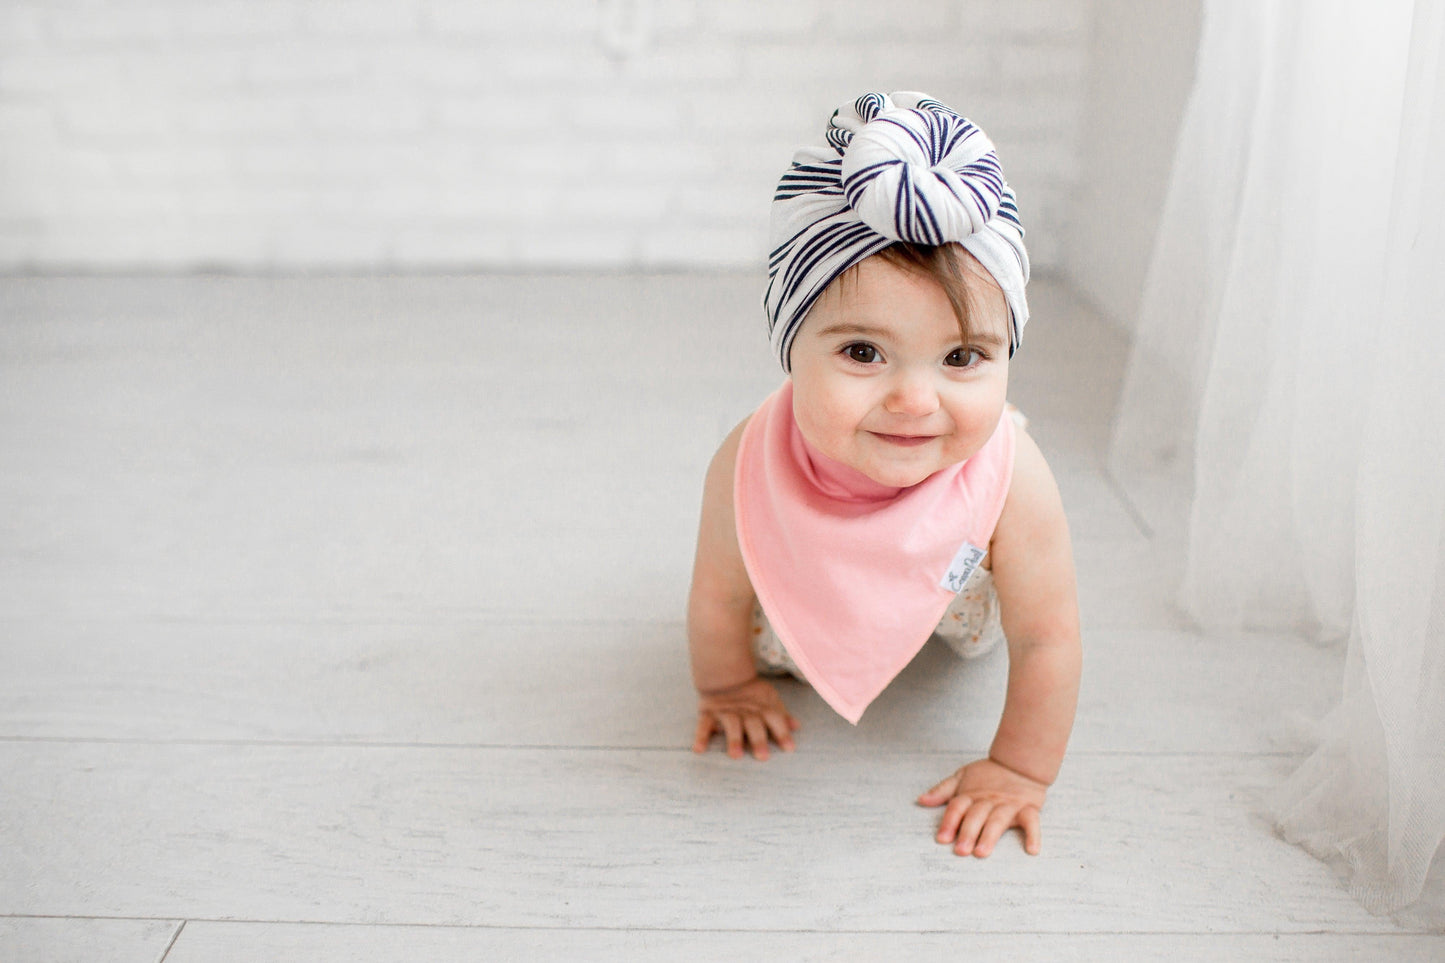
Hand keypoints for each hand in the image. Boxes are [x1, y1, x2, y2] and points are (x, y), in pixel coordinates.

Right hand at [692, 676, 799, 760]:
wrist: (724, 675)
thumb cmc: (751, 694)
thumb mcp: (769, 699)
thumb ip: (781, 715)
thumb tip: (796, 726)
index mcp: (762, 708)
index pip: (774, 719)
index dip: (782, 732)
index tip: (789, 748)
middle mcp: (745, 711)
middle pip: (753, 724)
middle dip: (758, 739)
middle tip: (763, 757)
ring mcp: (726, 712)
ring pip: (731, 725)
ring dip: (734, 739)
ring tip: (736, 756)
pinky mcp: (708, 713)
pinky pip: (703, 725)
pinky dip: (701, 736)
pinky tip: (699, 750)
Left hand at [917, 757, 1046, 856]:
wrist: (1019, 763)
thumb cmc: (988, 775)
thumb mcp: (962, 777)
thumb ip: (942, 791)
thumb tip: (921, 800)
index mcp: (972, 794)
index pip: (957, 806)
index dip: (949, 822)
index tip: (942, 839)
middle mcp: (989, 800)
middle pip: (976, 815)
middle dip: (967, 832)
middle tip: (960, 850)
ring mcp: (1009, 804)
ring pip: (998, 820)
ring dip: (990, 836)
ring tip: (982, 852)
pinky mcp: (1028, 808)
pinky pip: (1032, 822)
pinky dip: (1033, 835)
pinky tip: (1032, 850)